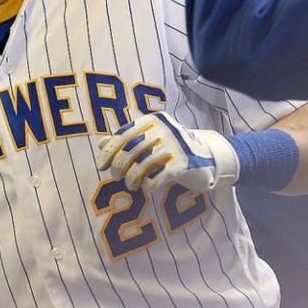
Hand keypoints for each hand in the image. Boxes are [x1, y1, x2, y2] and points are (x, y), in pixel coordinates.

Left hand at [96, 112, 238, 193]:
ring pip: (142, 165)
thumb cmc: (169, 149)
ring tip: (131, 185)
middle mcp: (163, 129)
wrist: (206, 156)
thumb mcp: (148, 141)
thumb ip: (125, 140)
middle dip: (119, 166)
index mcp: (152, 121)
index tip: (101, 165)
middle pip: (131, 150)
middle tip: (116, 177)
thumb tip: (100, 144)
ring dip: (132, 178)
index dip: (109, 151)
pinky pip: (159, 176)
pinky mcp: (184, 163)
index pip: (123, 134)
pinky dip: (150, 184)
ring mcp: (175, 145)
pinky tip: (149, 187)